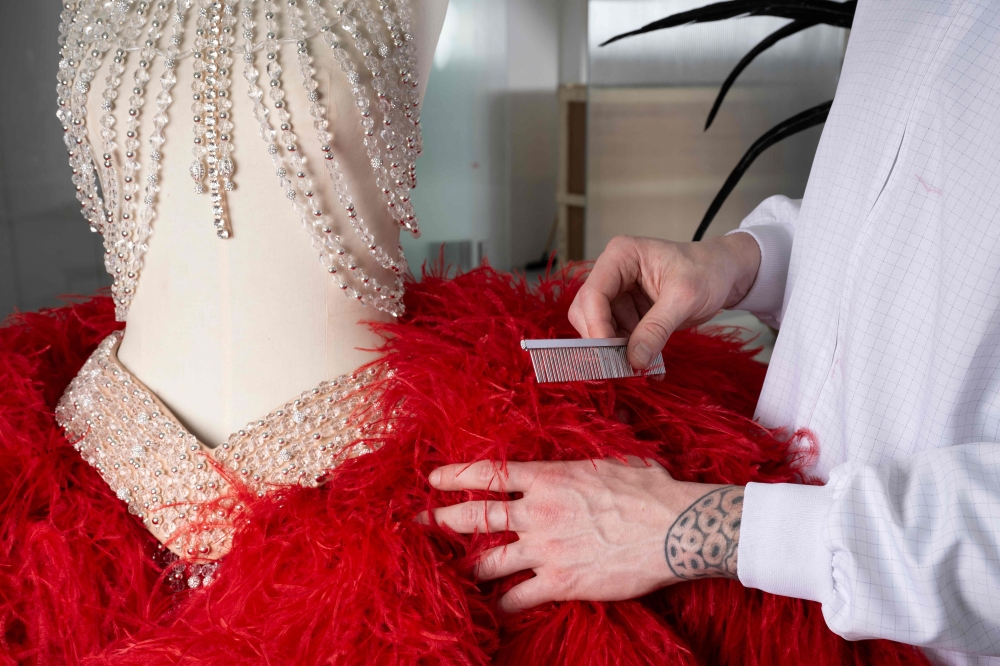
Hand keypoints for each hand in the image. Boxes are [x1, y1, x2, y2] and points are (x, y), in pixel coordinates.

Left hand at [422, 458, 742, 612]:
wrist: (674, 527)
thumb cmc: (650, 488)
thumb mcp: (615, 459)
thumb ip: (591, 455)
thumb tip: (599, 436)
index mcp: (548, 477)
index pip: (489, 474)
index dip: (455, 477)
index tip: (431, 479)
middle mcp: (538, 512)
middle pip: (476, 516)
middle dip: (440, 521)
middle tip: (415, 525)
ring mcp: (545, 549)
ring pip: (489, 560)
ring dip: (469, 567)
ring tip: (453, 572)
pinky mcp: (560, 582)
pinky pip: (518, 596)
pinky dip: (502, 603)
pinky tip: (493, 607)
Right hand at [568, 234, 760, 368]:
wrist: (726, 274)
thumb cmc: (709, 271)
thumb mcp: (686, 298)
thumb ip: (657, 328)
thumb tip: (634, 360)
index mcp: (621, 256)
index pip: (593, 294)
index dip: (596, 326)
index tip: (610, 355)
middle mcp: (612, 273)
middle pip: (586, 311)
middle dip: (603, 339)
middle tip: (623, 364)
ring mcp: (618, 293)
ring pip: (598, 328)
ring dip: (615, 350)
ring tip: (642, 365)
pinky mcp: (627, 312)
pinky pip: (616, 337)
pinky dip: (628, 353)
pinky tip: (648, 363)